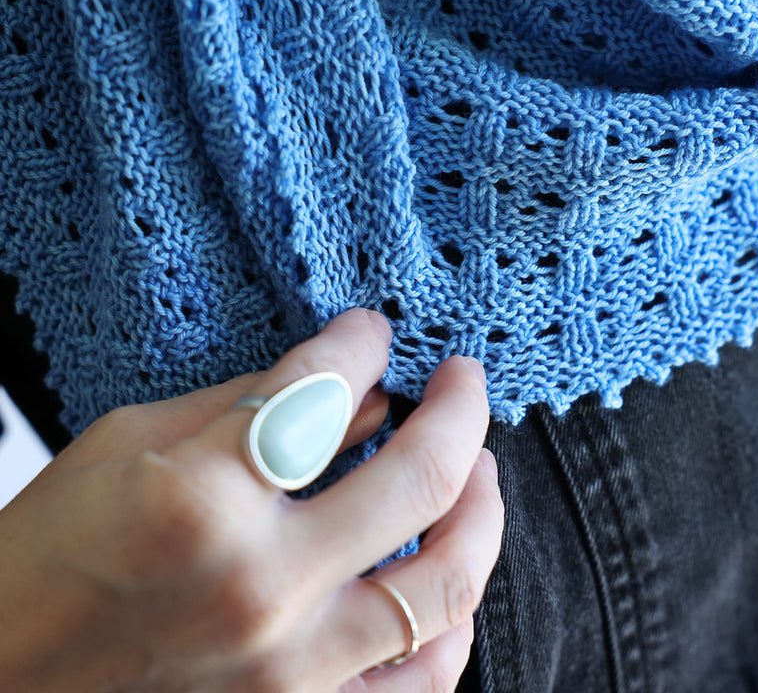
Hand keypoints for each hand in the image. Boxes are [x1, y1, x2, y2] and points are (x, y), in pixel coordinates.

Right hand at [0, 309, 503, 691]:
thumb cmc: (43, 560)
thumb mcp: (126, 444)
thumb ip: (249, 406)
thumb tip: (359, 389)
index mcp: (200, 499)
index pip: (329, 386)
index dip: (363, 340)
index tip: (373, 331)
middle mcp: (258, 587)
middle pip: (420, 477)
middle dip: (461, 408)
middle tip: (465, 379)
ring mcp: (286, 673)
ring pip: (447, 585)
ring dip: (483, 511)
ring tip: (479, 471)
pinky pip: (423, 683)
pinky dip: (453, 625)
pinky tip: (448, 579)